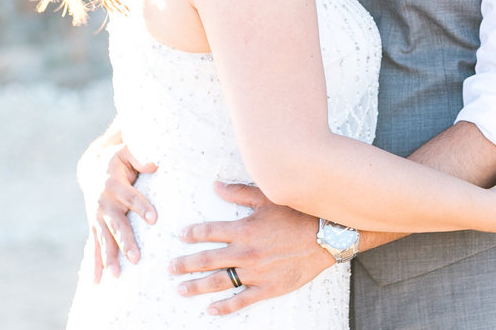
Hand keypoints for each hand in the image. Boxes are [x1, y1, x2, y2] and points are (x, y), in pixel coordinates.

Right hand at [77, 137, 157, 281]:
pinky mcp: (95, 227)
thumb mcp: (127, 151)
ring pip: (104, 240)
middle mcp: (103, 203)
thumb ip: (139, 156)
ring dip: (109, 258)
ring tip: (116, 275)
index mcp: (113, 184)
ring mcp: (97, 217)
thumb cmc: (118, 160)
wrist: (93, 169)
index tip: (154, 219)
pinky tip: (96, 282)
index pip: (131, 197)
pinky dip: (94, 265)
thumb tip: (154, 164)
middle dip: (126, 241)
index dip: (141, 207)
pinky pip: (93, 248)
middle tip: (136, 257)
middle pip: (117, 224)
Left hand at [169, 182, 332, 315]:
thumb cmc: (298, 214)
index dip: (193, 233)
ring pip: (219, 282)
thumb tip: (215, 186)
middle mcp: (245, 253)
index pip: (209, 232)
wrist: (326, 236)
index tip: (181, 235)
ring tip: (181, 289)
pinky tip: (211, 310)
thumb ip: (239, 192)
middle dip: (185, 264)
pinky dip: (225, 307)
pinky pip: (241, 300)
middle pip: (207, 260)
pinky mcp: (267, 288)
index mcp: (244, 229)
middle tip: (170, 268)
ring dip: (197, 286)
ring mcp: (255, 273)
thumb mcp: (268, 198)